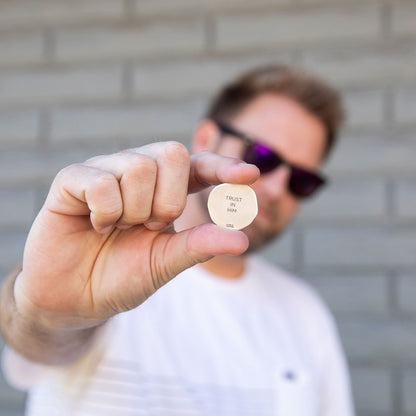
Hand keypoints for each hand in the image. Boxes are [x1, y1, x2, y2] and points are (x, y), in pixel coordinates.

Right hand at [14, 142, 258, 329]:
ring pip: (138, 166)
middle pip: (172, 153)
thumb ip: (199, 246)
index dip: (223, 167)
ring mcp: (105, 171)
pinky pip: (101, 180)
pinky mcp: (73, 179)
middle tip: (147, 226)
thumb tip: (242, 238)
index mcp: (164, 191)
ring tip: (118, 228)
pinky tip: (95, 225)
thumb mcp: (166, 262)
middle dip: (167, 200)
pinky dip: (105, 212)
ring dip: (134, 210)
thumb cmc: (122, 276)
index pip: (199, 166)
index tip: (249, 176)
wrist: (74, 298)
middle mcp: (138, 172)